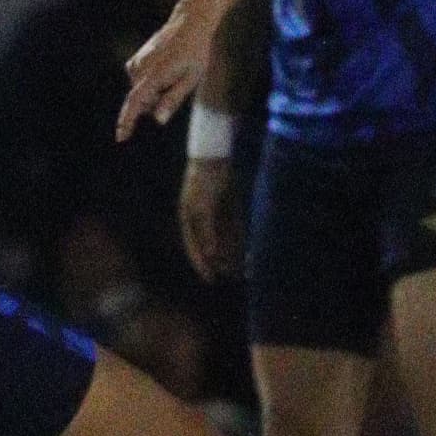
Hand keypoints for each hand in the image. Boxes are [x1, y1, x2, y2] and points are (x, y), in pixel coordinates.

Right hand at [117, 4, 217, 139]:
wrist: (188, 25)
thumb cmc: (195, 53)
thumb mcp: (191, 79)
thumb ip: (173, 100)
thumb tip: (158, 120)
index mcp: (155, 75)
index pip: (135, 103)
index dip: (127, 121)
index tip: (121, 138)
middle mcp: (140, 69)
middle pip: (145, 102)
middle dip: (158, 102)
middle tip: (178, 83)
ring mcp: (135, 64)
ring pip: (143, 94)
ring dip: (156, 92)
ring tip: (173, 73)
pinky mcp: (134, 62)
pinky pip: (140, 84)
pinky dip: (151, 84)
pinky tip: (164, 70)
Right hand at [178, 157, 242, 281]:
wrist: (215, 156)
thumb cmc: (204, 181)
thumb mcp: (203, 208)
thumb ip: (207, 231)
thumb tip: (211, 254)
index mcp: (189, 219)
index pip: (195, 248)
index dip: (202, 264)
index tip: (211, 279)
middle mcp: (202, 219)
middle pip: (210, 246)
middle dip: (219, 262)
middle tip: (229, 277)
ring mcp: (216, 214)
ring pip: (223, 240)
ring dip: (230, 254)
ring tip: (239, 270)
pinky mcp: (229, 208)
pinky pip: (234, 230)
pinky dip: (238, 241)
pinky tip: (246, 252)